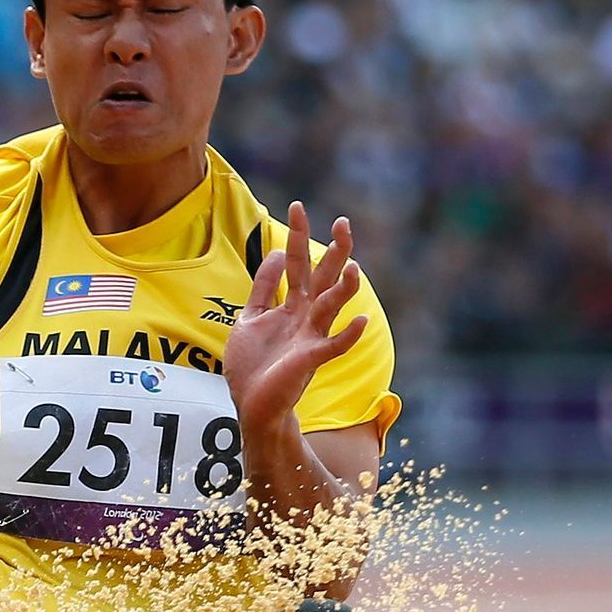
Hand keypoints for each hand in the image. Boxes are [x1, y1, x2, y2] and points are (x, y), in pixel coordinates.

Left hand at [223, 201, 367, 428]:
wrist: (253, 406)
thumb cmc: (254, 365)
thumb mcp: (250, 318)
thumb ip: (264, 288)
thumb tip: (276, 254)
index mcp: (292, 306)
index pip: (297, 263)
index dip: (297, 235)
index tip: (298, 206)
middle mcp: (306, 317)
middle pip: (323, 278)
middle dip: (334, 251)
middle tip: (343, 222)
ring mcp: (311, 337)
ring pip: (332, 306)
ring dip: (345, 288)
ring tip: (354, 265)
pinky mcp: (310, 360)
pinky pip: (334, 346)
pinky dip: (348, 334)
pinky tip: (360, 319)